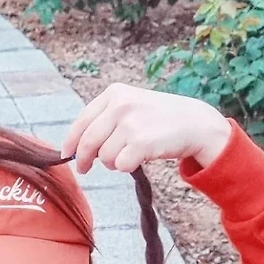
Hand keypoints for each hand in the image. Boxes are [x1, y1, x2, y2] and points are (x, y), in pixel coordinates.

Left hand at [61, 83, 230, 174]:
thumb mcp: (132, 105)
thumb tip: (76, 145)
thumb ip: (106, 118)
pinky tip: (138, 159)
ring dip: (113, 163)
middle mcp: (120, 105)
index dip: (71, 141)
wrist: (196, 123)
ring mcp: (131, 123)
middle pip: (88, 142)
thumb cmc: (161, 118)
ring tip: (129, 155)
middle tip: (85, 170)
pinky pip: (120, 165)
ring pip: (105, 157)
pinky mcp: (142, 142)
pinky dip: (126, 168)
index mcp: (114, 93)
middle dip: (83, 159)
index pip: (81, 121)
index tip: (67, 154)